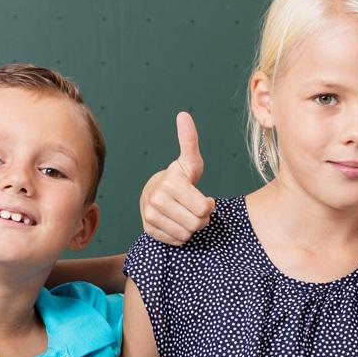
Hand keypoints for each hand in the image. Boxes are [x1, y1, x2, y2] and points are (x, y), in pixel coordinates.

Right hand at [139, 112, 215, 245]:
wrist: (154, 192)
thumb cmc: (180, 178)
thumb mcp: (189, 162)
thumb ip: (189, 141)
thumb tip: (183, 115)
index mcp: (171, 183)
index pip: (204, 209)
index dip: (209, 206)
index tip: (204, 199)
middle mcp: (157, 199)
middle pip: (196, 224)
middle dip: (201, 219)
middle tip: (195, 209)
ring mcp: (150, 215)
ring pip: (186, 234)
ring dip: (191, 228)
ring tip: (186, 215)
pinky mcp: (148, 230)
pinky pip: (176, 241)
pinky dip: (180, 235)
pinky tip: (176, 223)